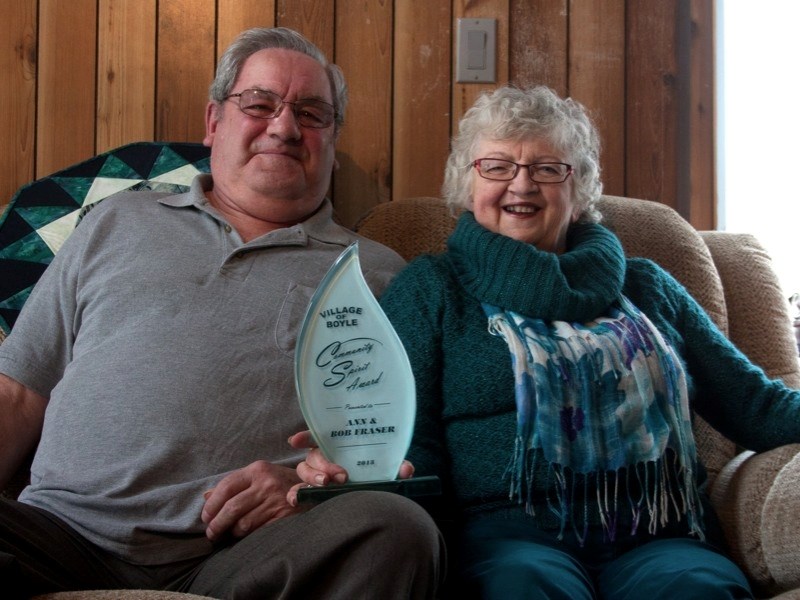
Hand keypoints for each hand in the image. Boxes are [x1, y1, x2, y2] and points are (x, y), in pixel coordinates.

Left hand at [201, 460, 301, 541]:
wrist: (317, 490)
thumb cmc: (282, 484)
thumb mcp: (260, 477)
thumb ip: (234, 485)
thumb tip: (206, 496)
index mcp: (258, 469)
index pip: (226, 486)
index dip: (212, 504)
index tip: (205, 517)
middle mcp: (267, 483)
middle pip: (231, 508)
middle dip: (217, 524)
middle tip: (211, 533)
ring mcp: (276, 500)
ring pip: (242, 523)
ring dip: (232, 532)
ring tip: (228, 535)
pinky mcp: (284, 517)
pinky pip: (257, 532)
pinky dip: (247, 537)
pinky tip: (245, 537)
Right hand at [285, 430, 414, 505]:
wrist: (372, 493)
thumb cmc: (375, 471)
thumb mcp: (386, 466)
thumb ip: (395, 466)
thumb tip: (406, 469)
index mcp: (337, 444)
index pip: (319, 433)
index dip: (306, 435)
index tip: (295, 441)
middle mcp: (324, 456)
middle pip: (314, 455)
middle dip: (325, 464)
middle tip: (341, 476)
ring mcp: (316, 473)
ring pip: (304, 470)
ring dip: (313, 477)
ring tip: (326, 485)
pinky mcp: (313, 491)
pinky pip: (298, 491)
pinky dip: (295, 494)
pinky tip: (296, 500)